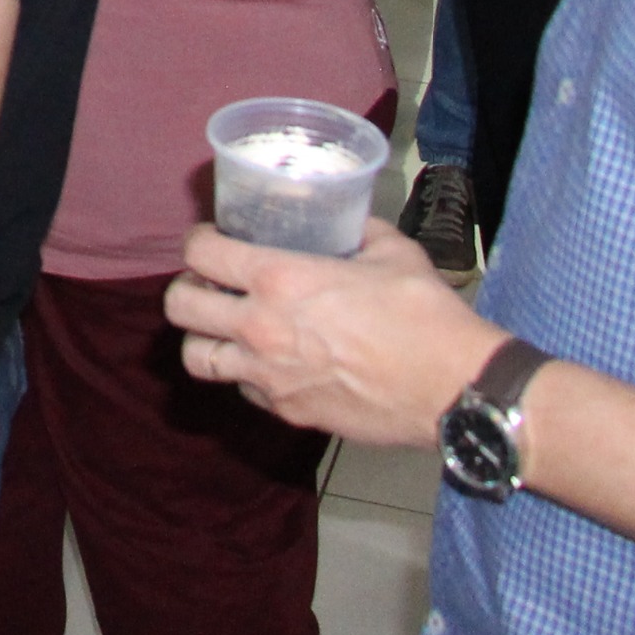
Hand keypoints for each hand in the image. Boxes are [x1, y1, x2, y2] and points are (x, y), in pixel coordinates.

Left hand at [164, 220, 507, 449]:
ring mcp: (270, 376)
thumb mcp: (391, 251)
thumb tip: (347, 222)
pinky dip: (245, 375)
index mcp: (280, 280)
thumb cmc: (424, 314)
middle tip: (211, 284)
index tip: (211, 240)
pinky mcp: (289, 412)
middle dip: (187, 290)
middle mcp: (261, 328)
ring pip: (197, 358)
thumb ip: (357, 231)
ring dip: (204, 338)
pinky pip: (243, 390)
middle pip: (180, 307)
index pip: (201, 253)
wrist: (453, 388)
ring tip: (225, 328)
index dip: (199, 241)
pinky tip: (270, 362)